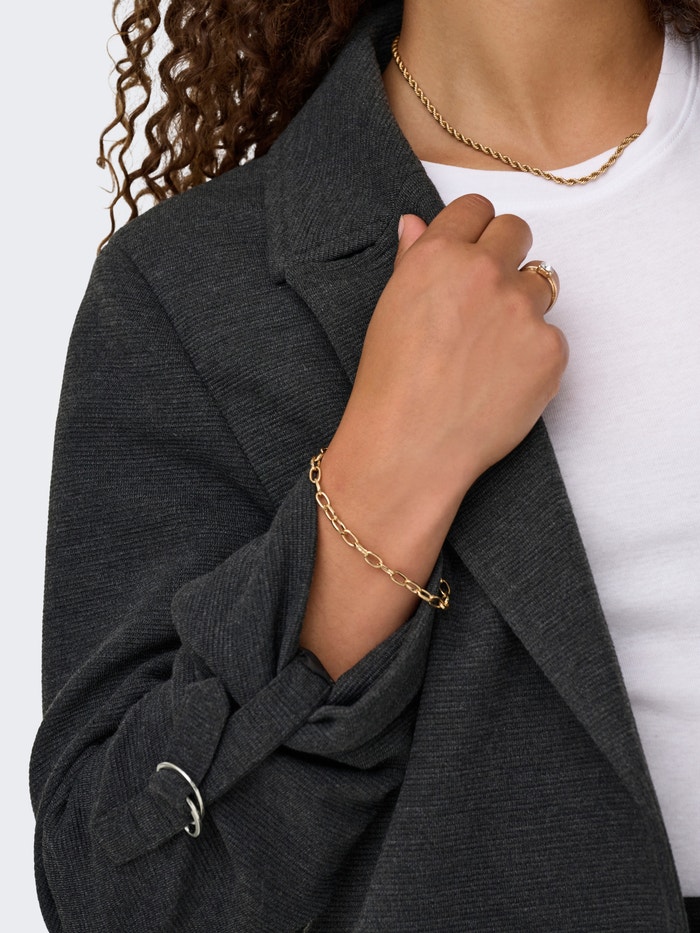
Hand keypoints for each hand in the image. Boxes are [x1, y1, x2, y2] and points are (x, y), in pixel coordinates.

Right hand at [323, 193, 567, 537]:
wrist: (411, 446)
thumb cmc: (390, 384)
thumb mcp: (389, 311)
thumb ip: (412, 260)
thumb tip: (417, 223)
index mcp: (439, 256)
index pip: (476, 209)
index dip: (474, 230)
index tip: (473, 250)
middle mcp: (485, 272)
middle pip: (516, 232)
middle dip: (504, 255)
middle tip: (485, 298)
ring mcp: (523, 310)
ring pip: (540, 284)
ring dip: (521, 305)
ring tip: (489, 349)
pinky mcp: (551, 349)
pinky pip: (551, 336)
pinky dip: (533, 354)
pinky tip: (502, 380)